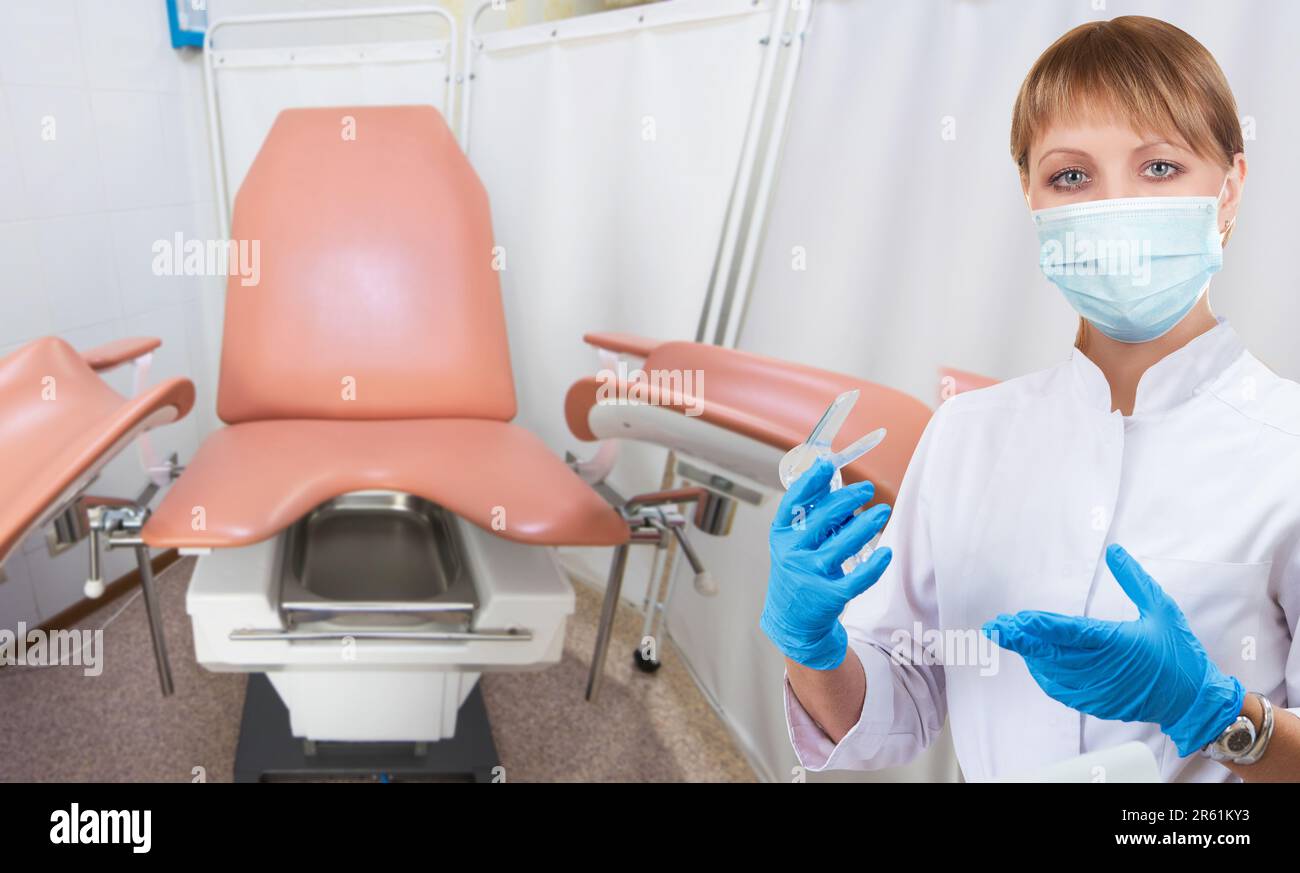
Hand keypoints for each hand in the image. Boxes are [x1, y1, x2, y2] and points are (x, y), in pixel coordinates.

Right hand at [759, 457, 892, 669]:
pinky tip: (885, 553)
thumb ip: (811, 515)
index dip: (811, 481)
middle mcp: (792, 553)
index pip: (794, 502)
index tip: (827, 464)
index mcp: (782, 534)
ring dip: (867, 524)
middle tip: (867, 489)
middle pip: (824, 518)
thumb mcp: (793, 542)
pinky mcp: (829, 596)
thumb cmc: (797, 571)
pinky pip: (858, 577)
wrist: (791, 619)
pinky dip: (875, 564)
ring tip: (882, 512)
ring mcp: (810, 575)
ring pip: (844, 544)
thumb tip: (834, 482)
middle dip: (849, 499)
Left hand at [983, 543, 1243, 756]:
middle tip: (997, 627)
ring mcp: (1097, 690)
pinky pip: (1061, 689)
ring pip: (1052, 672)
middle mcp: (1103, 668)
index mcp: (1118, 643)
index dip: (1041, 626)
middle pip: (1052, 653)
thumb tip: (1114, 550)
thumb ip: (1134, 579)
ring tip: (1011, 637)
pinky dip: (1044, 674)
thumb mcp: (1162, 609)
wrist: (1193, 700)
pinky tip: (1034, 660)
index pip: (1071, 632)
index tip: (1017, 618)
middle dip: (1022, 640)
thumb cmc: (1179, 653)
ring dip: (1030, 655)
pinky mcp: (1096, 704)